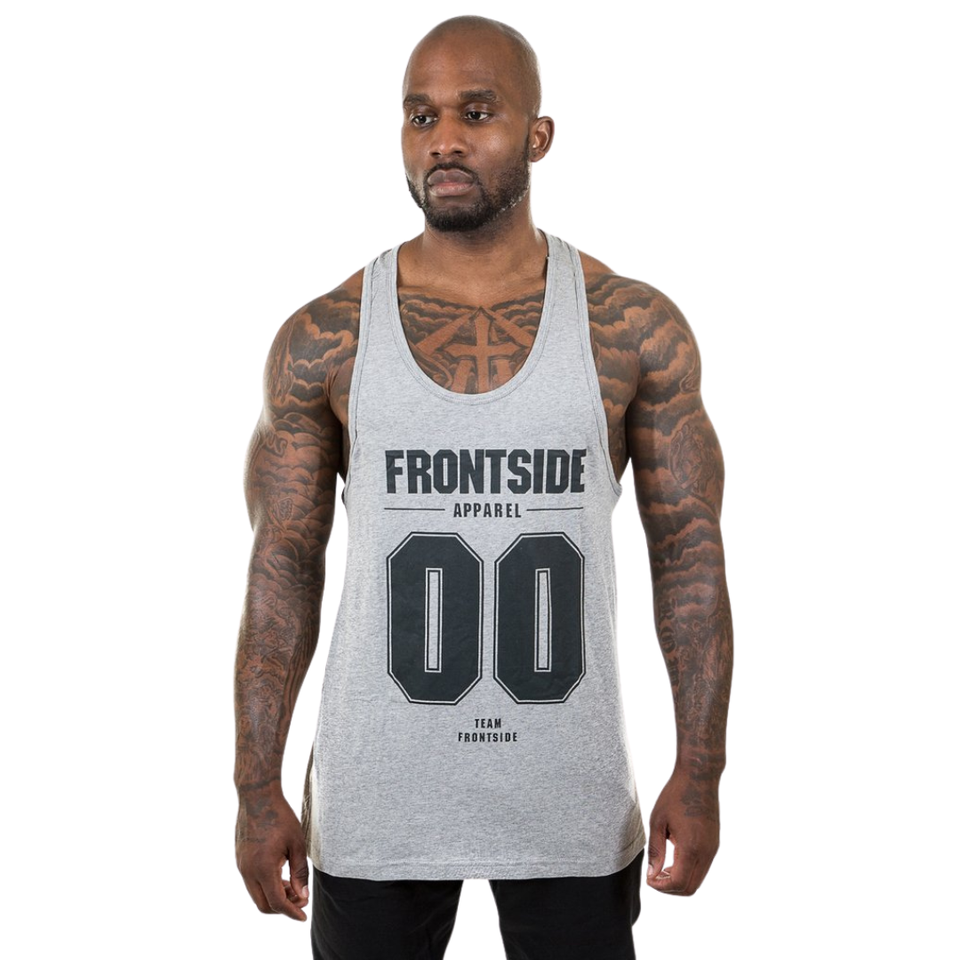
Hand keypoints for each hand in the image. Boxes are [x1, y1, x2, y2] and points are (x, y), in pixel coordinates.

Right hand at [235, 789, 310, 920]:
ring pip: (257, 894)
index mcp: (263, 868)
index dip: (291, 913)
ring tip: (293, 885)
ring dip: (274, 896)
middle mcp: (248, 870)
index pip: (277, 902)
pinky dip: (266, 885)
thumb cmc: (280, 816)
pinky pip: (252, 882)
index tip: (303, 917)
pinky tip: (281, 874)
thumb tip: (302, 896)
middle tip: (300, 898)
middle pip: (264, 904)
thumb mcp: (297, 843)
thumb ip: (300, 872)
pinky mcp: (240, 859)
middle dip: (283, 907)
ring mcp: (241, 865)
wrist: (257, 796)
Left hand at [646, 769, 720, 895]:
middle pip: (690, 888)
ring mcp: (713, 848)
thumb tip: (652, 873)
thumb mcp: (658, 821)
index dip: (661, 886)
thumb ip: (656, 850)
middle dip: (670, 888)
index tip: (648, 878)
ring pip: (698, 879)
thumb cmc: (675, 795)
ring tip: (662, 867)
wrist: (699, 777)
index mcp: (691, 847)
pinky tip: (673, 858)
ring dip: (679, 880)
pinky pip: (702, 868)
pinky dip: (688, 871)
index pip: (678, 883)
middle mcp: (706, 852)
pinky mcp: (714, 843)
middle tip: (654, 876)